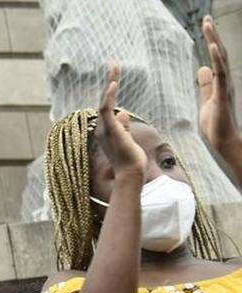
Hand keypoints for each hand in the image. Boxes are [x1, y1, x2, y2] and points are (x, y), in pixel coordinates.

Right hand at [95, 63, 145, 176]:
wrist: (131, 173)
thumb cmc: (132, 160)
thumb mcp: (129, 140)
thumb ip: (124, 126)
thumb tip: (123, 112)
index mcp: (106, 131)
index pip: (107, 107)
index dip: (110, 92)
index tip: (114, 78)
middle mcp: (101, 128)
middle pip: (104, 100)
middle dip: (109, 81)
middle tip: (114, 65)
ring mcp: (104, 128)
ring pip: (104, 101)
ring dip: (110, 82)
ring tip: (115, 67)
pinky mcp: (110, 129)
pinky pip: (106, 109)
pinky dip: (109, 96)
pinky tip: (113, 83)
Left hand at [199, 16, 240, 154]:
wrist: (222, 140)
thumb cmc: (216, 123)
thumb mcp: (206, 99)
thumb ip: (205, 84)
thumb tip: (202, 69)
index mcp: (220, 80)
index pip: (215, 56)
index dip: (211, 40)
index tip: (205, 25)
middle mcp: (225, 79)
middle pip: (218, 52)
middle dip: (212, 35)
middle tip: (206, 18)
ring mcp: (226, 85)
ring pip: (220, 58)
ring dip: (214, 41)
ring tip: (208, 24)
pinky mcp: (223, 93)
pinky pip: (221, 73)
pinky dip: (216, 59)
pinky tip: (211, 47)